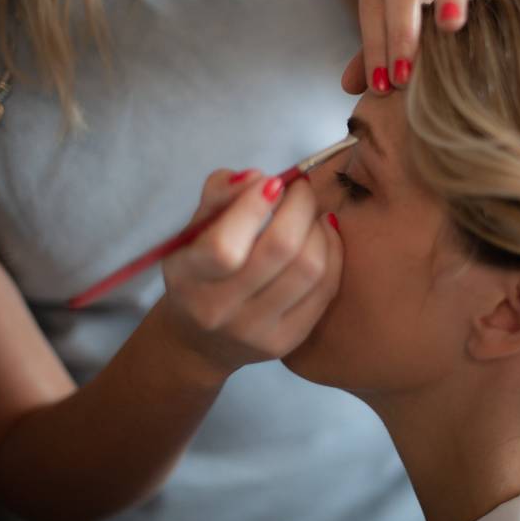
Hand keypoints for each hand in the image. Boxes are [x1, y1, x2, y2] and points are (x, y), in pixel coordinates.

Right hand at [158, 169, 341, 376]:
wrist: (200, 342)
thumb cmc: (199, 272)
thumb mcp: (191, 232)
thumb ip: (218, 196)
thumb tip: (256, 178)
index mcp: (188, 278)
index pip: (223, 245)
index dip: (254, 206)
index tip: (273, 183)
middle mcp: (219, 310)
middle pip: (279, 250)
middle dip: (299, 206)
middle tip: (301, 188)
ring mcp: (255, 332)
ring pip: (309, 268)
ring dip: (318, 228)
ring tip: (310, 213)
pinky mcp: (287, 342)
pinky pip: (325, 289)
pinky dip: (332, 252)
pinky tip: (323, 235)